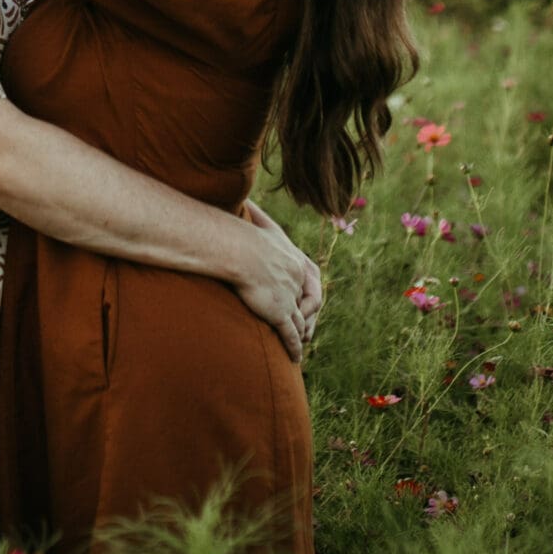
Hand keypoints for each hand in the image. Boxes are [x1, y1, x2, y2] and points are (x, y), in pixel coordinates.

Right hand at [237, 201, 322, 361]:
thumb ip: (252, 211)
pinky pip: (290, 335)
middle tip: (309, 327)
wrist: (240, 249)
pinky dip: (294, 347)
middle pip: (311, 300)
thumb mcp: (254, 219)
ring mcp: (290, 297)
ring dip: (302, 333)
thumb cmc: (242, 232)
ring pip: (301, 320)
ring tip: (301, 342)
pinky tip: (295, 357)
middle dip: (311, 315)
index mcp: (294, 257)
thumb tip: (243, 196)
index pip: (311, 275)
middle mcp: (297, 278)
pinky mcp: (280, 313)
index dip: (311, 289)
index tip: (308, 298)